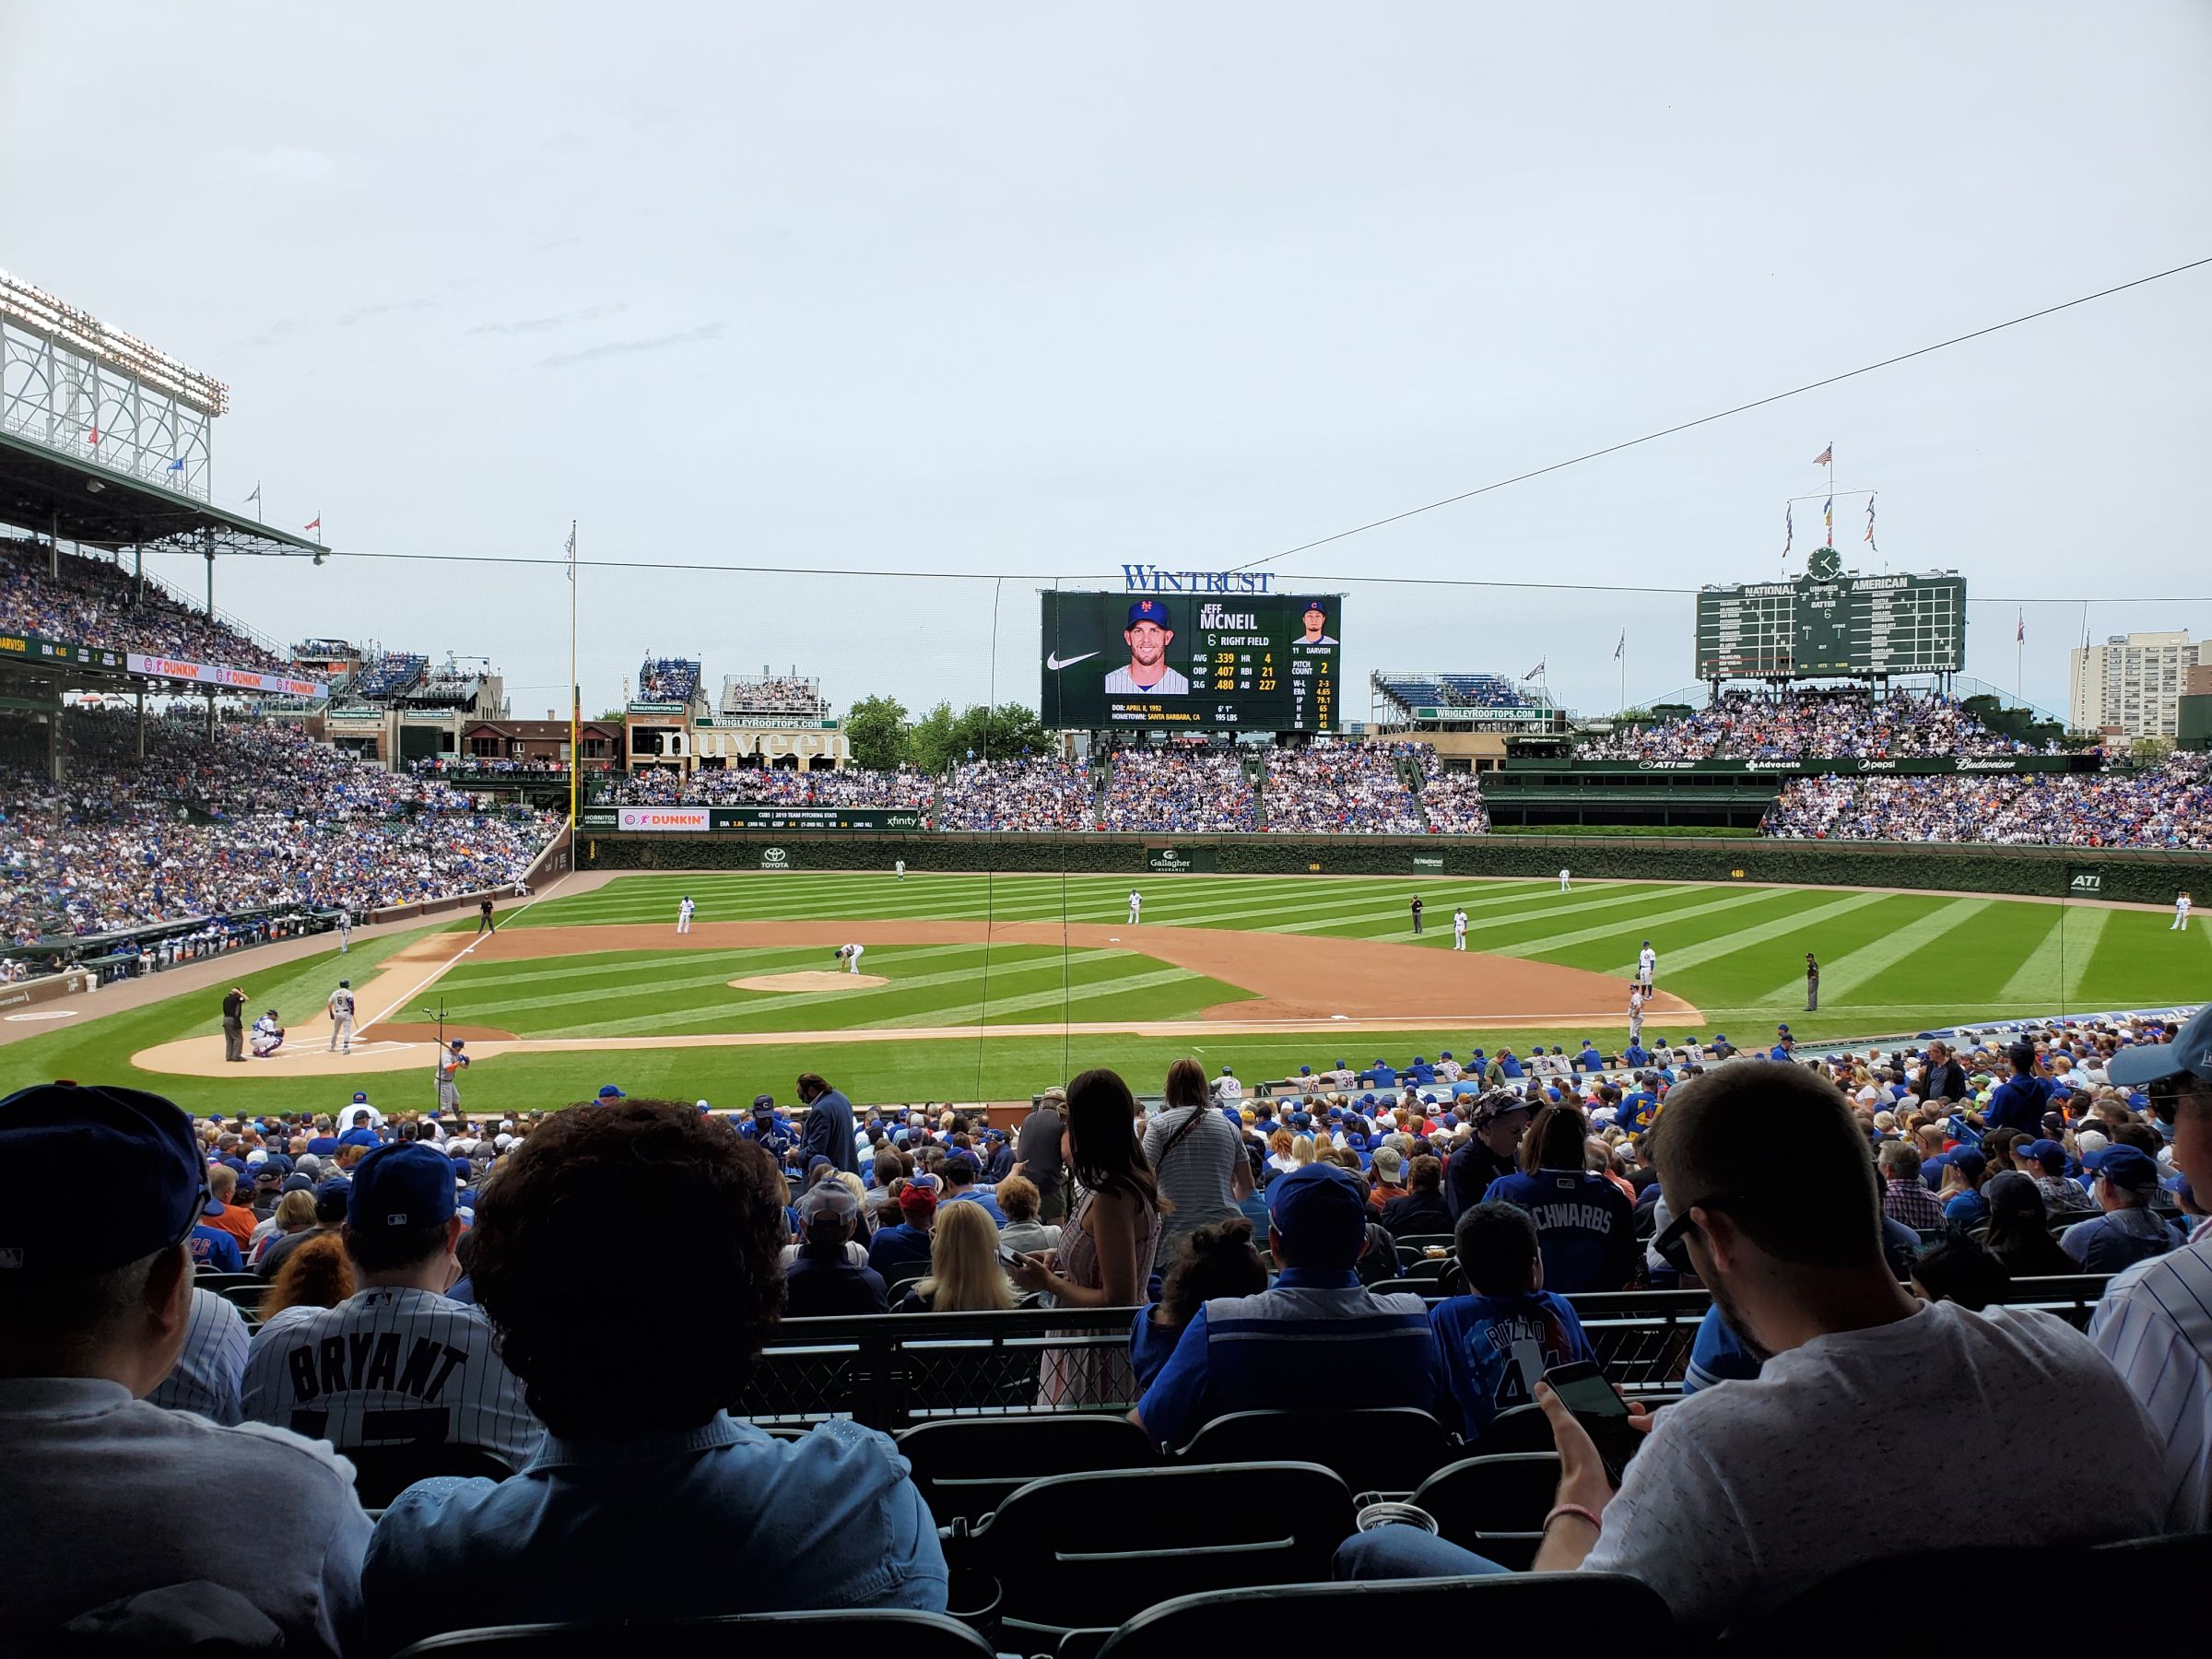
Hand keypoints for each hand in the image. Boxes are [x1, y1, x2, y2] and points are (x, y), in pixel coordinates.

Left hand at [1007, 1251, 1052, 1293]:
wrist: (1048, 1282)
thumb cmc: (1041, 1271)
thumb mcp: (1031, 1261)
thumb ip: (1022, 1257)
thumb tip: (1014, 1253)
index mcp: (1018, 1273)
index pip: (1009, 1266)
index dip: (1009, 1261)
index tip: (1009, 1258)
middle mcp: (1018, 1280)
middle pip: (1010, 1272)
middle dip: (1010, 1266)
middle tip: (1012, 1261)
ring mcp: (1021, 1284)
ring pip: (1014, 1277)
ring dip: (1014, 1272)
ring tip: (1016, 1267)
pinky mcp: (1025, 1287)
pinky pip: (1019, 1281)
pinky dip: (1018, 1277)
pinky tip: (1022, 1274)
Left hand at [1533, 1382, 1647, 1516]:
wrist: (1592, 1490)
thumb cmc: (1577, 1459)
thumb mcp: (1564, 1425)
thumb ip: (1554, 1406)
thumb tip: (1541, 1388)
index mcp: (1577, 1430)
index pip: (1592, 1406)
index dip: (1605, 1396)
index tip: (1618, 1389)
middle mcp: (1590, 1441)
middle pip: (1610, 1419)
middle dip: (1624, 1409)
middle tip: (1634, 1405)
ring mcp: (1605, 1453)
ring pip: (1621, 1433)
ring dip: (1633, 1425)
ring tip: (1642, 1418)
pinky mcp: (1618, 1464)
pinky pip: (1629, 1449)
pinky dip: (1637, 1442)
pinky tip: (1643, 1437)